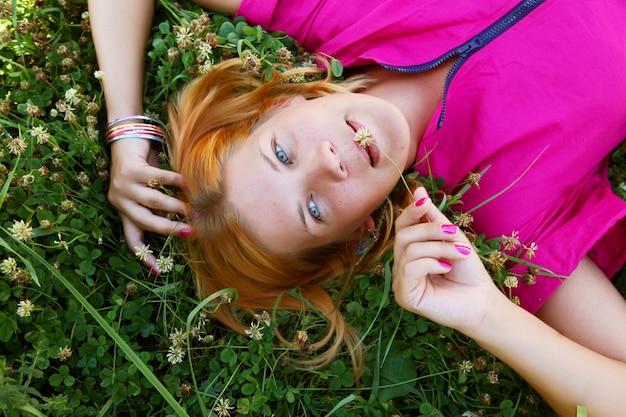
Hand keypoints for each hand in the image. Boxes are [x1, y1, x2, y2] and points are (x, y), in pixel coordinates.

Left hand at [108, 138, 189, 270]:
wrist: (124, 136)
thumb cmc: (140, 166)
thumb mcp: (146, 190)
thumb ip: (156, 206)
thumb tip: (179, 223)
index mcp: (122, 210)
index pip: (132, 239)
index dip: (144, 256)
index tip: (157, 271)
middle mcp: (119, 200)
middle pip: (146, 222)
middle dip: (169, 229)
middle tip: (191, 231)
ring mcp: (123, 185)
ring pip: (154, 201)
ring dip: (176, 207)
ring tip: (194, 209)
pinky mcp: (130, 169)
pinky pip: (159, 179)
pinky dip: (176, 182)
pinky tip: (188, 184)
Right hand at [392, 188, 499, 334]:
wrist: (482, 301)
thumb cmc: (468, 272)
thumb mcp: (451, 238)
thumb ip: (432, 218)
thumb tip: (418, 190)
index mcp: (410, 251)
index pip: (401, 226)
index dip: (410, 212)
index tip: (424, 201)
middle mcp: (401, 266)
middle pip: (402, 235)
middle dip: (429, 230)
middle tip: (454, 234)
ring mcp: (400, 281)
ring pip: (408, 250)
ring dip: (438, 248)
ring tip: (460, 254)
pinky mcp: (404, 296)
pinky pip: (409, 268)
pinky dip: (431, 263)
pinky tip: (446, 269)